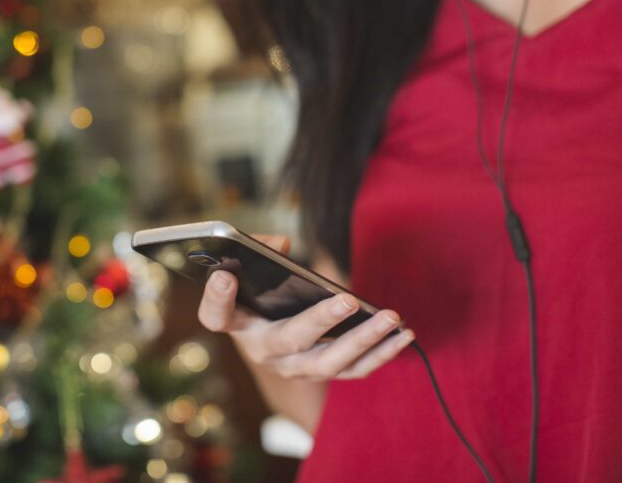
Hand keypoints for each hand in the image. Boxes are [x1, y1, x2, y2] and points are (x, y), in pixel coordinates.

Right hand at [197, 234, 414, 379]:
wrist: (271, 339)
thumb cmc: (260, 296)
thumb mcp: (251, 273)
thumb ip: (258, 252)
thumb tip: (280, 246)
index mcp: (238, 323)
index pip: (216, 316)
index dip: (217, 298)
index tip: (225, 275)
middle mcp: (263, 352)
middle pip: (290, 341)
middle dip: (321, 320)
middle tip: (349, 300)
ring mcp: (295, 369)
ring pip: (329, 362)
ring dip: (364, 341)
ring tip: (393, 319)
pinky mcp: (323, 375)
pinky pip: (354, 370)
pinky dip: (381, 354)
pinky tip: (404, 335)